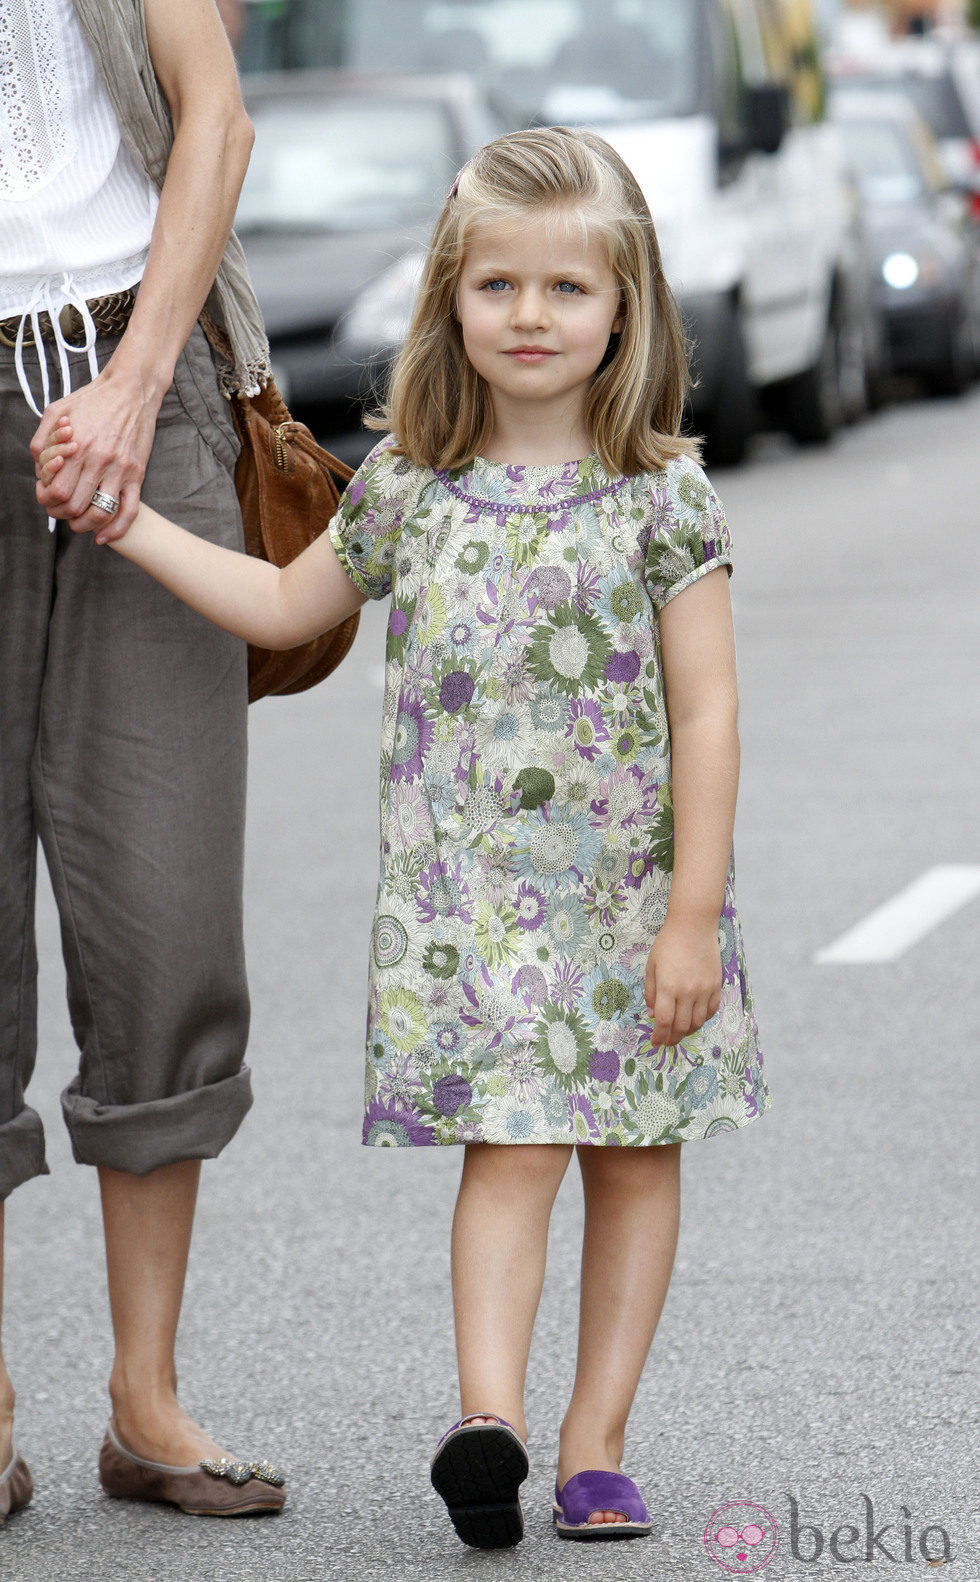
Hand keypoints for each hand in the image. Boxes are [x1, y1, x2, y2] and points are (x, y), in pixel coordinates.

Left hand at [30, 363, 160, 540]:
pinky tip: (104, 537)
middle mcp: (99, 461)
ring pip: (99, 512)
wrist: (132, 390)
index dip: (47, 499)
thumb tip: (39, 468)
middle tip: (58, 509)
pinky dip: (116, 529)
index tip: (46, 496)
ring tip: (77, 523)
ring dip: (84, 525)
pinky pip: (129, 511)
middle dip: (61, 513)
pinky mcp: (137, 474)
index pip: (58, 490)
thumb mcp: (56, 410)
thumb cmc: (93, 400)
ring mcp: (121, 470)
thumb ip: (43, 440)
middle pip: (75, 505)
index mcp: (78, 446)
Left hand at [644, 916, 721, 1046]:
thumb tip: (653, 1015)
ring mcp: (704, 990)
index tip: (655, 1043)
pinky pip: (711, 1010)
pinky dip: (703, 1019)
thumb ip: (651, 993)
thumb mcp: (652, 966)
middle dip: (672, 1039)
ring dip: (687, 1031)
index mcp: (668, 987)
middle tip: (666, 1041)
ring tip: (679, 1032)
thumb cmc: (668, 944)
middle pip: (681, 1026)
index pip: (664, 1022)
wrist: (694, 926)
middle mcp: (688, 992)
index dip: (659, 1037)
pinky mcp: (716, 985)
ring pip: (698, 1022)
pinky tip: (695, 1019)